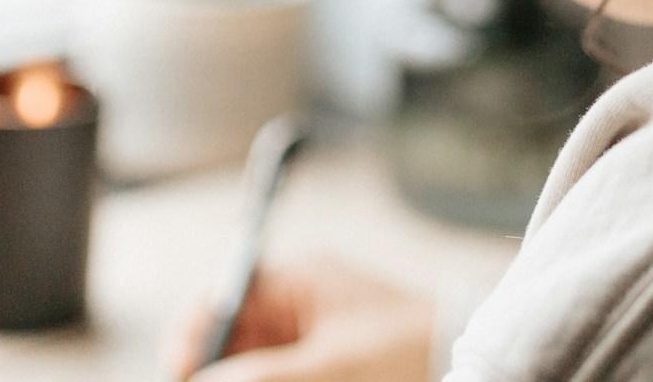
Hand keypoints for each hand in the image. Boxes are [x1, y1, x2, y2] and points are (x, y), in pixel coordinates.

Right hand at [166, 255, 436, 381]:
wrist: (471, 364)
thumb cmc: (408, 350)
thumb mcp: (331, 364)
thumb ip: (262, 374)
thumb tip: (201, 379)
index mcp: (296, 281)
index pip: (221, 301)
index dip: (191, 339)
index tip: (182, 373)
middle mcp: (296, 305)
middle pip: (230, 340)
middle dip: (215, 368)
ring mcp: (310, 338)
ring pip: (252, 363)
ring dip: (239, 375)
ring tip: (223, 380)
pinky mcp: (324, 365)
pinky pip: (280, 373)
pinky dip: (268, 379)